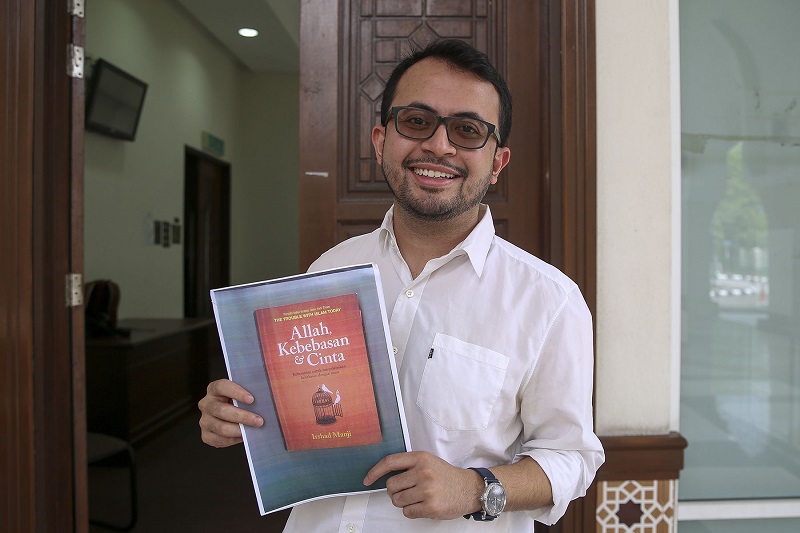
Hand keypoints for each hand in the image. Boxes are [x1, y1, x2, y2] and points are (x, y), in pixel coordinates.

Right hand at [198, 379, 263, 447]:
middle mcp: (206, 404)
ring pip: (221, 427)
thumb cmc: (240, 403)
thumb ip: (250, 393)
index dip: (236, 392)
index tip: (251, 399)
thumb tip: (266, 398)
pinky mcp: (206, 435)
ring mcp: (204, 420)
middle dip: (242, 416)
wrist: (232, 418)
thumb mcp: (243, 395)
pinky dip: (234, 439)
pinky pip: (219, 439)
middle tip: (259, 420)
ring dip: (239, 430)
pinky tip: (244, 436)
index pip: (222, 387)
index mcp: (214, 389)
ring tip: (254, 430)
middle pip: (221, 410)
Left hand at [363, 451, 482, 519]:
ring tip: (417, 498)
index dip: (375, 471)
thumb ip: (408, 465)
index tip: (367, 480)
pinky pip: (407, 512)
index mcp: (421, 458)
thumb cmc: (445, 476)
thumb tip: (383, 476)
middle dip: (395, 491)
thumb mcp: (428, 462)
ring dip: (403, 502)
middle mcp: (423, 472)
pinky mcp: (431, 507)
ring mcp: (427, 490)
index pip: (390, 462)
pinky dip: (411, 511)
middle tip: (407, 490)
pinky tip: (423, 505)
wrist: (469, 489)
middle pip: (391, 486)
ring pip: (397, 500)